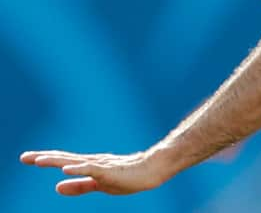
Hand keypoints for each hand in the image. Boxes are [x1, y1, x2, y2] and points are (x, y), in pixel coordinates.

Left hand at [20, 148, 171, 195]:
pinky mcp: (110, 170)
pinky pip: (92, 169)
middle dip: (44, 157)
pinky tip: (66, 169)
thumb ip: (79, 186)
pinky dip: (78, 168)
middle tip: (24, 157)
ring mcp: (101, 165)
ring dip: (56, 161)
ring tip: (39, 161)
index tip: (28, 157)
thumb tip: (56, 186)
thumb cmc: (129, 176)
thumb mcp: (99, 184)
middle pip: (64, 158)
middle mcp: (92, 162)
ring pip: (74, 161)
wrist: (152, 170)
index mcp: (89, 165)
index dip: (45, 159)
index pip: (63, 160)